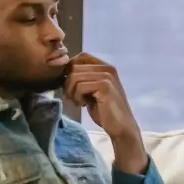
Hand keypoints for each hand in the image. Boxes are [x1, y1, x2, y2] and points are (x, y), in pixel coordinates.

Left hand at [63, 52, 146, 173]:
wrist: (121, 127)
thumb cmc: (105, 111)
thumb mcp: (92, 91)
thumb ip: (83, 79)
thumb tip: (63, 73)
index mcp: (106, 67)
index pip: (82, 56)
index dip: (70, 68)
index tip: (70, 85)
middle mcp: (108, 68)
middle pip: (75, 67)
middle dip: (68, 83)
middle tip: (73, 98)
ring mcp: (107, 76)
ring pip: (75, 76)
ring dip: (71, 91)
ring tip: (78, 102)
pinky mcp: (105, 87)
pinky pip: (80, 86)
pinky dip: (77, 97)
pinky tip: (84, 105)